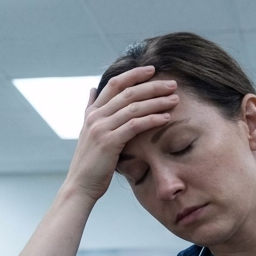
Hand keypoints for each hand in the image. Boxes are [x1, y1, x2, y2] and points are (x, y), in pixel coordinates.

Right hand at [63, 65, 177, 201]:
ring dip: (157, 101)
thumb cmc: (90, 162)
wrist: (80, 185)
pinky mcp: (109, 142)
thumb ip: (90, 110)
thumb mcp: (87, 132)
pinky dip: (152, 119)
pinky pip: (135, 125)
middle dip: (152, 86)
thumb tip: (91, 90)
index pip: (114, 84)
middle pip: (128, 92)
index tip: (152, 69)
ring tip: (175, 99)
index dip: (133, 74)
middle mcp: (96, 116)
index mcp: (92, 112)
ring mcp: (101, 128)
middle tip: (172, 84)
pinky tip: (166, 117)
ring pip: (133, 107)